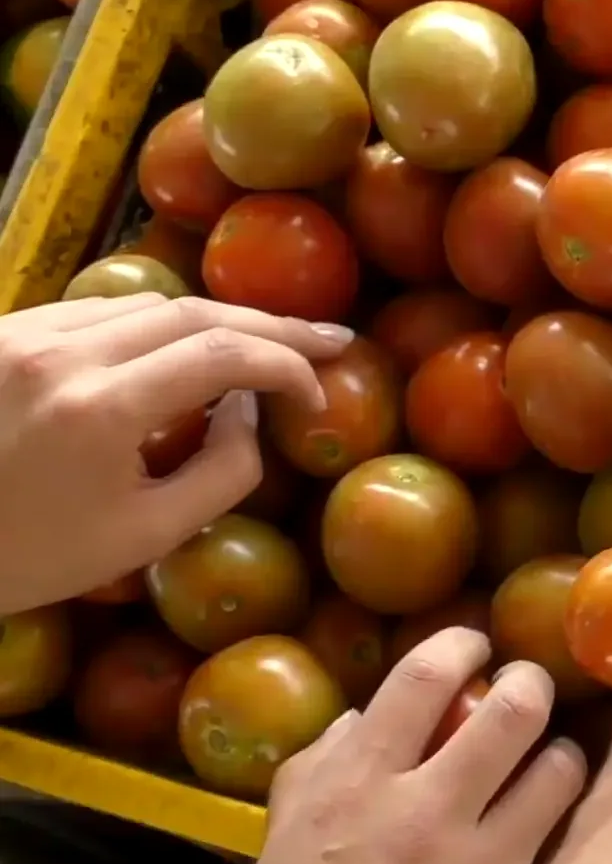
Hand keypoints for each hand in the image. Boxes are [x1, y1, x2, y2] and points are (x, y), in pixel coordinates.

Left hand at [0, 293, 351, 614]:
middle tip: (327, 340)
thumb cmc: (33, 558)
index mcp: (98, 408)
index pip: (223, 354)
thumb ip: (223, 470)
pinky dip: (153, 326)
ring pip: (145, 305)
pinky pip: (97, 312)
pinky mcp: (2, 333)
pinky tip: (182, 349)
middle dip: (269, 325)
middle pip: (191, 312)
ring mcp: (22, 333)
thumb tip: (250, 407)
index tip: (322, 389)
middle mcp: (58, 351)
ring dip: (213, 322)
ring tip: (265, 342)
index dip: (288, 363)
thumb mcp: (148, 534)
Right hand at [213, 627, 586, 863]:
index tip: (475, 642)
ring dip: (556, 757)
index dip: (462, 642)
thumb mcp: (285, 827)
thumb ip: (324, 759)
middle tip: (526, 688)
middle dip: (530, 683)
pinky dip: (562, 832)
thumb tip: (366, 714)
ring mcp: (479, 863)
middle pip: (516, 708)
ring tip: (544, 763)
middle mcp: (425, 811)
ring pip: (560, 769)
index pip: (426, 675)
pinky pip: (566, 846)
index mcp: (358, 781)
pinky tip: (551, 832)